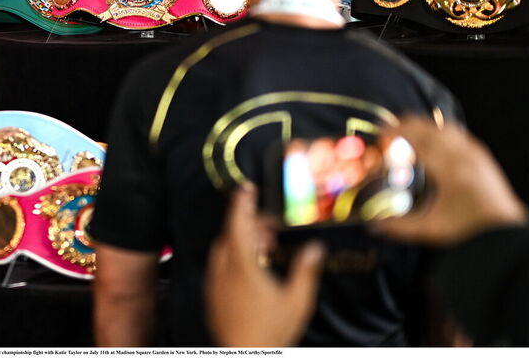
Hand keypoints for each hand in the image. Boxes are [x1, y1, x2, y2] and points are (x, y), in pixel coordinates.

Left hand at [206, 183, 324, 346]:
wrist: (245, 353)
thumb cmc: (270, 330)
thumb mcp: (297, 300)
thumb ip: (306, 270)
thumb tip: (315, 249)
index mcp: (243, 266)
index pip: (238, 224)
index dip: (242, 203)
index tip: (246, 187)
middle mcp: (224, 270)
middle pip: (233, 235)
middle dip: (250, 224)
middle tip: (271, 225)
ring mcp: (216, 282)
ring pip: (226, 249)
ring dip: (243, 241)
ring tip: (266, 246)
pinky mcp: (213, 294)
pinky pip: (221, 265)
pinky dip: (235, 256)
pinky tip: (253, 266)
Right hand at [372, 117, 528, 245]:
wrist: (505, 236)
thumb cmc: (470, 232)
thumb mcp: (430, 229)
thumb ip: (398, 226)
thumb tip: (372, 225)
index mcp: (450, 171)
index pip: (418, 140)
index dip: (396, 133)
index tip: (381, 136)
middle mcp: (464, 156)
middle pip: (430, 129)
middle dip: (406, 125)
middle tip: (388, 131)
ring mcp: (475, 154)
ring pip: (445, 128)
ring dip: (423, 126)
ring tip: (406, 131)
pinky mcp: (482, 157)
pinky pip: (457, 134)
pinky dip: (439, 132)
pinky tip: (431, 141)